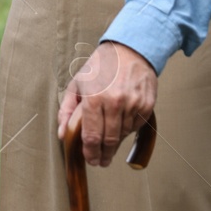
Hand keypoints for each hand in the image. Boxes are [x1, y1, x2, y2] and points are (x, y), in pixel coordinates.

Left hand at [57, 41, 157, 166]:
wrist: (130, 49)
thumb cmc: (101, 66)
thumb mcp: (77, 84)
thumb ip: (66, 110)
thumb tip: (62, 134)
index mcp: (94, 99)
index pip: (91, 137)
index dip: (90, 153)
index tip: (90, 160)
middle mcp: (115, 103)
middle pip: (108, 141)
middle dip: (103, 155)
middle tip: (100, 161)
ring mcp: (132, 105)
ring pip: (123, 135)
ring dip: (115, 143)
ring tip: (109, 143)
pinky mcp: (147, 105)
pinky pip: (135, 127)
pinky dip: (128, 130)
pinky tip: (121, 127)